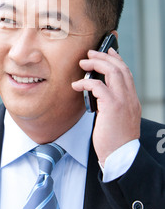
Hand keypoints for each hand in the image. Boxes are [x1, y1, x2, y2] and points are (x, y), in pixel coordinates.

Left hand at [72, 47, 141, 165]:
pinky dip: (86, 83)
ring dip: (96, 64)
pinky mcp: (112, 107)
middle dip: (104, 57)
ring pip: (112, 72)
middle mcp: (130, 97)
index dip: (117, 59)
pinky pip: (98, 86)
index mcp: (131, 99)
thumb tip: (97, 94)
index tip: (107, 51)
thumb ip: (111, 104)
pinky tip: (77, 85)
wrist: (121, 157)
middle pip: (120, 67)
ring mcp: (122, 101)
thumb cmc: (115, 141)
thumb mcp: (117, 118)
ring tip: (83, 63)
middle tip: (90, 53)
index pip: (126, 72)